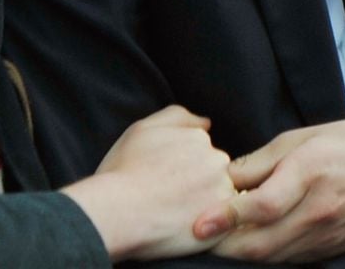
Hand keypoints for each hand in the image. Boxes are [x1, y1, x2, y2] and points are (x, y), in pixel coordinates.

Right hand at [64, 105, 237, 260]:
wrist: (120, 211)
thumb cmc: (125, 169)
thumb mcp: (143, 128)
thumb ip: (177, 117)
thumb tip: (206, 123)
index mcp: (199, 138)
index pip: (200, 151)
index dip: (180, 166)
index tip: (162, 176)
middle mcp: (217, 162)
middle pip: (213, 173)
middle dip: (196, 183)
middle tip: (167, 195)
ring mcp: (223, 194)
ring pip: (217, 199)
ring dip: (203, 204)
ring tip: (173, 214)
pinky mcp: (223, 226)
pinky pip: (220, 227)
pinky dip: (205, 227)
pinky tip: (181, 228)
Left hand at [196, 116, 344, 262]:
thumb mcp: (302, 137)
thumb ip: (262, 160)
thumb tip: (228, 175)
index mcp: (309, 174)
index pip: (261, 207)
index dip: (226, 216)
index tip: (200, 222)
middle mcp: (319, 211)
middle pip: (265, 243)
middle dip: (226, 245)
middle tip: (197, 238)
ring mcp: (329, 235)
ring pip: (277, 256)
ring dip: (244, 254)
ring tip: (216, 243)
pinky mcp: (336, 248)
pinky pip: (295, 258)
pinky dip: (270, 255)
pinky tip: (252, 245)